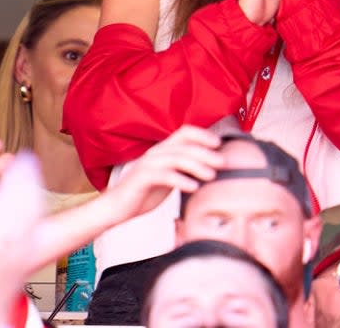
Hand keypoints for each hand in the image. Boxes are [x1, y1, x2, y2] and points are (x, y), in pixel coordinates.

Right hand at [101, 125, 223, 222]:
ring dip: (197, 165)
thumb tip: (211, 169)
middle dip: (206, 152)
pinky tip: (194, 187)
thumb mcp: (169, 178)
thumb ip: (184, 170)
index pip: (185, 132)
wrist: (116, 207)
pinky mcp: (143, 178)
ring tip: (211, 175)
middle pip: (185, 145)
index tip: (219, 144)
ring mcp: (148, 164)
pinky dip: (181, 180)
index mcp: (163, 150)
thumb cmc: (144, 192)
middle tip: (223, 162)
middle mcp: (156, 153)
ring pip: (177, 158)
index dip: (203, 135)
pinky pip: (165, 175)